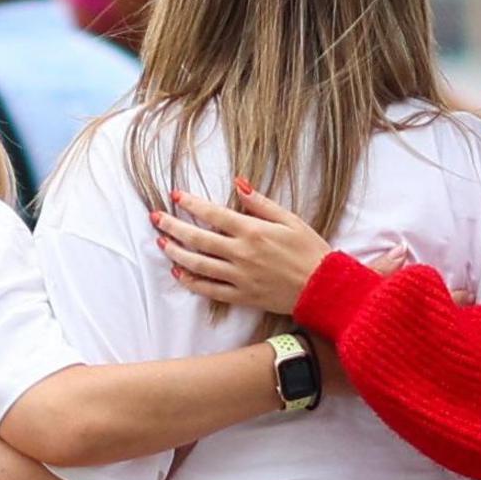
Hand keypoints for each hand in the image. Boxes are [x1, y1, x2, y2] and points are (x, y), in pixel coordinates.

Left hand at [151, 180, 333, 313]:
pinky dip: (192, 282)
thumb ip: (260, 203)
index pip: (213, 214)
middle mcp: (241, 254)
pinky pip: (209, 290)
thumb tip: (238, 183)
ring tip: (162, 243)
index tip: (175, 195)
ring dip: (176, 253)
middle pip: (198, 239)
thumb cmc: (309, 250)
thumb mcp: (290, 219)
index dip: (191, 203)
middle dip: (173, 226)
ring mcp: (239, 277)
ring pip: (198, 265)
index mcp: (253, 231)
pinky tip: (180, 273)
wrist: (323, 288)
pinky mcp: (241, 296)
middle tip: (156, 217)